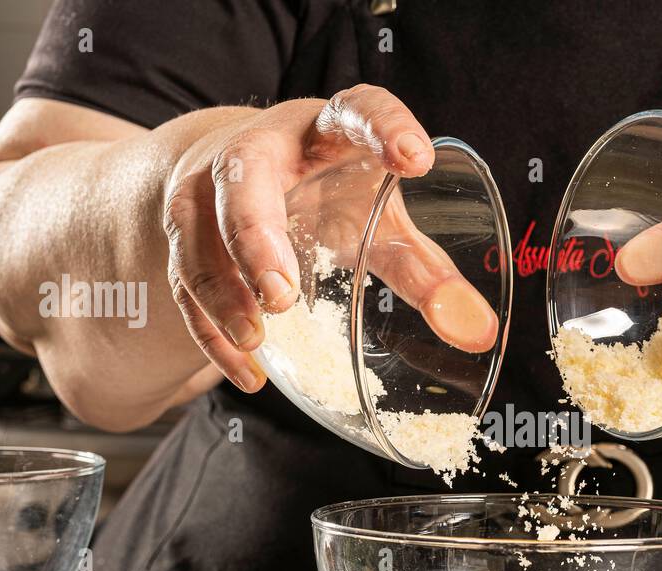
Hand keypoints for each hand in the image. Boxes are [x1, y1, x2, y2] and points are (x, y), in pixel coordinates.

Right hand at [162, 85, 497, 392]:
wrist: (235, 179)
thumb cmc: (328, 197)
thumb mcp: (381, 224)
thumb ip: (428, 274)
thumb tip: (479, 332)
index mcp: (326, 130)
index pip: (356, 109)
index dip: (384, 126)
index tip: (415, 158)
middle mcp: (259, 149)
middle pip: (243, 175)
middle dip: (255, 232)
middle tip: (282, 292)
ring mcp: (208, 189)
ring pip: (196, 231)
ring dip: (222, 288)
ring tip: (257, 336)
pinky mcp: (184, 234)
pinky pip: (182, 282)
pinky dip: (209, 331)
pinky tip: (245, 370)